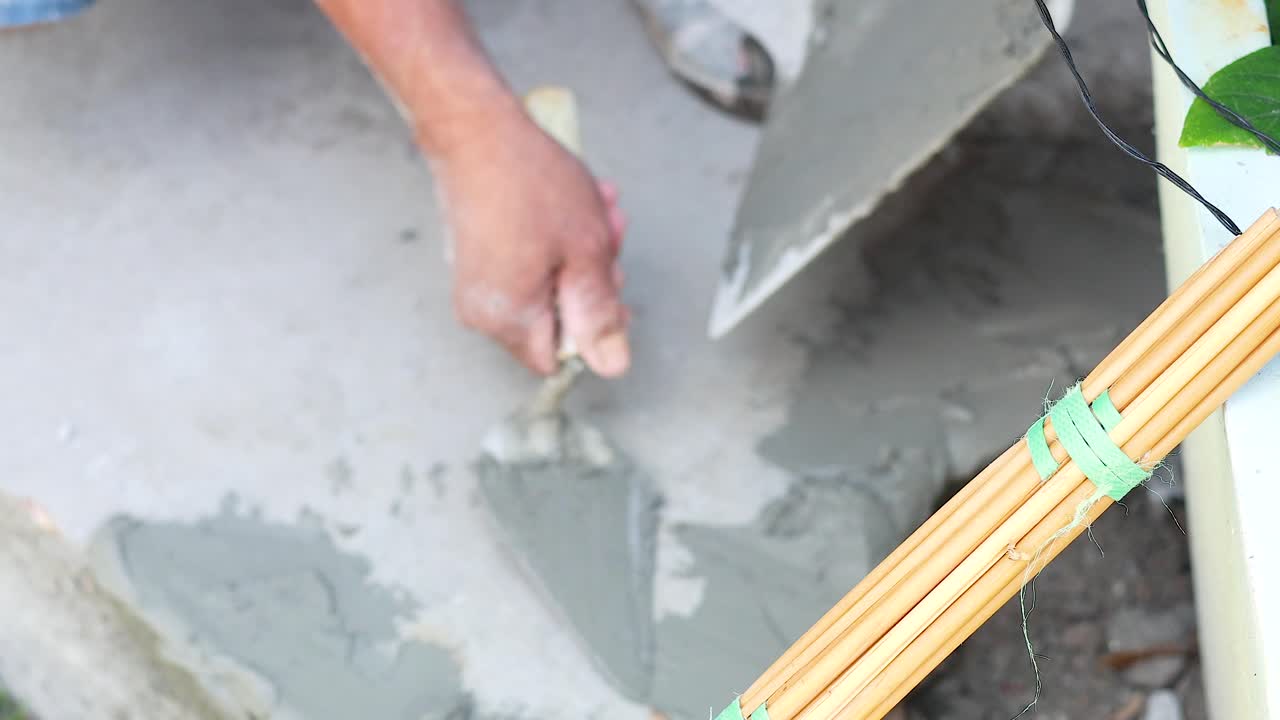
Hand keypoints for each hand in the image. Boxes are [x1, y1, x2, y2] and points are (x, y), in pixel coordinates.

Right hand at [433, 112, 629, 376]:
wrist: (476, 130)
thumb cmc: (528, 181)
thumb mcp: (586, 252)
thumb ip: (599, 314)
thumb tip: (611, 365)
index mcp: (508, 320)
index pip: (560, 358)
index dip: (591, 327)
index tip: (606, 286)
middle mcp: (483, 313)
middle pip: (555, 322)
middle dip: (590, 281)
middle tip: (608, 236)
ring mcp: (476, 286)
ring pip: (548, 289)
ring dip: (579, 255)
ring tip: (594, 210)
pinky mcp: (476, 260)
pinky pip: (527, 267)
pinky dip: (555, 243)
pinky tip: (572, 208)